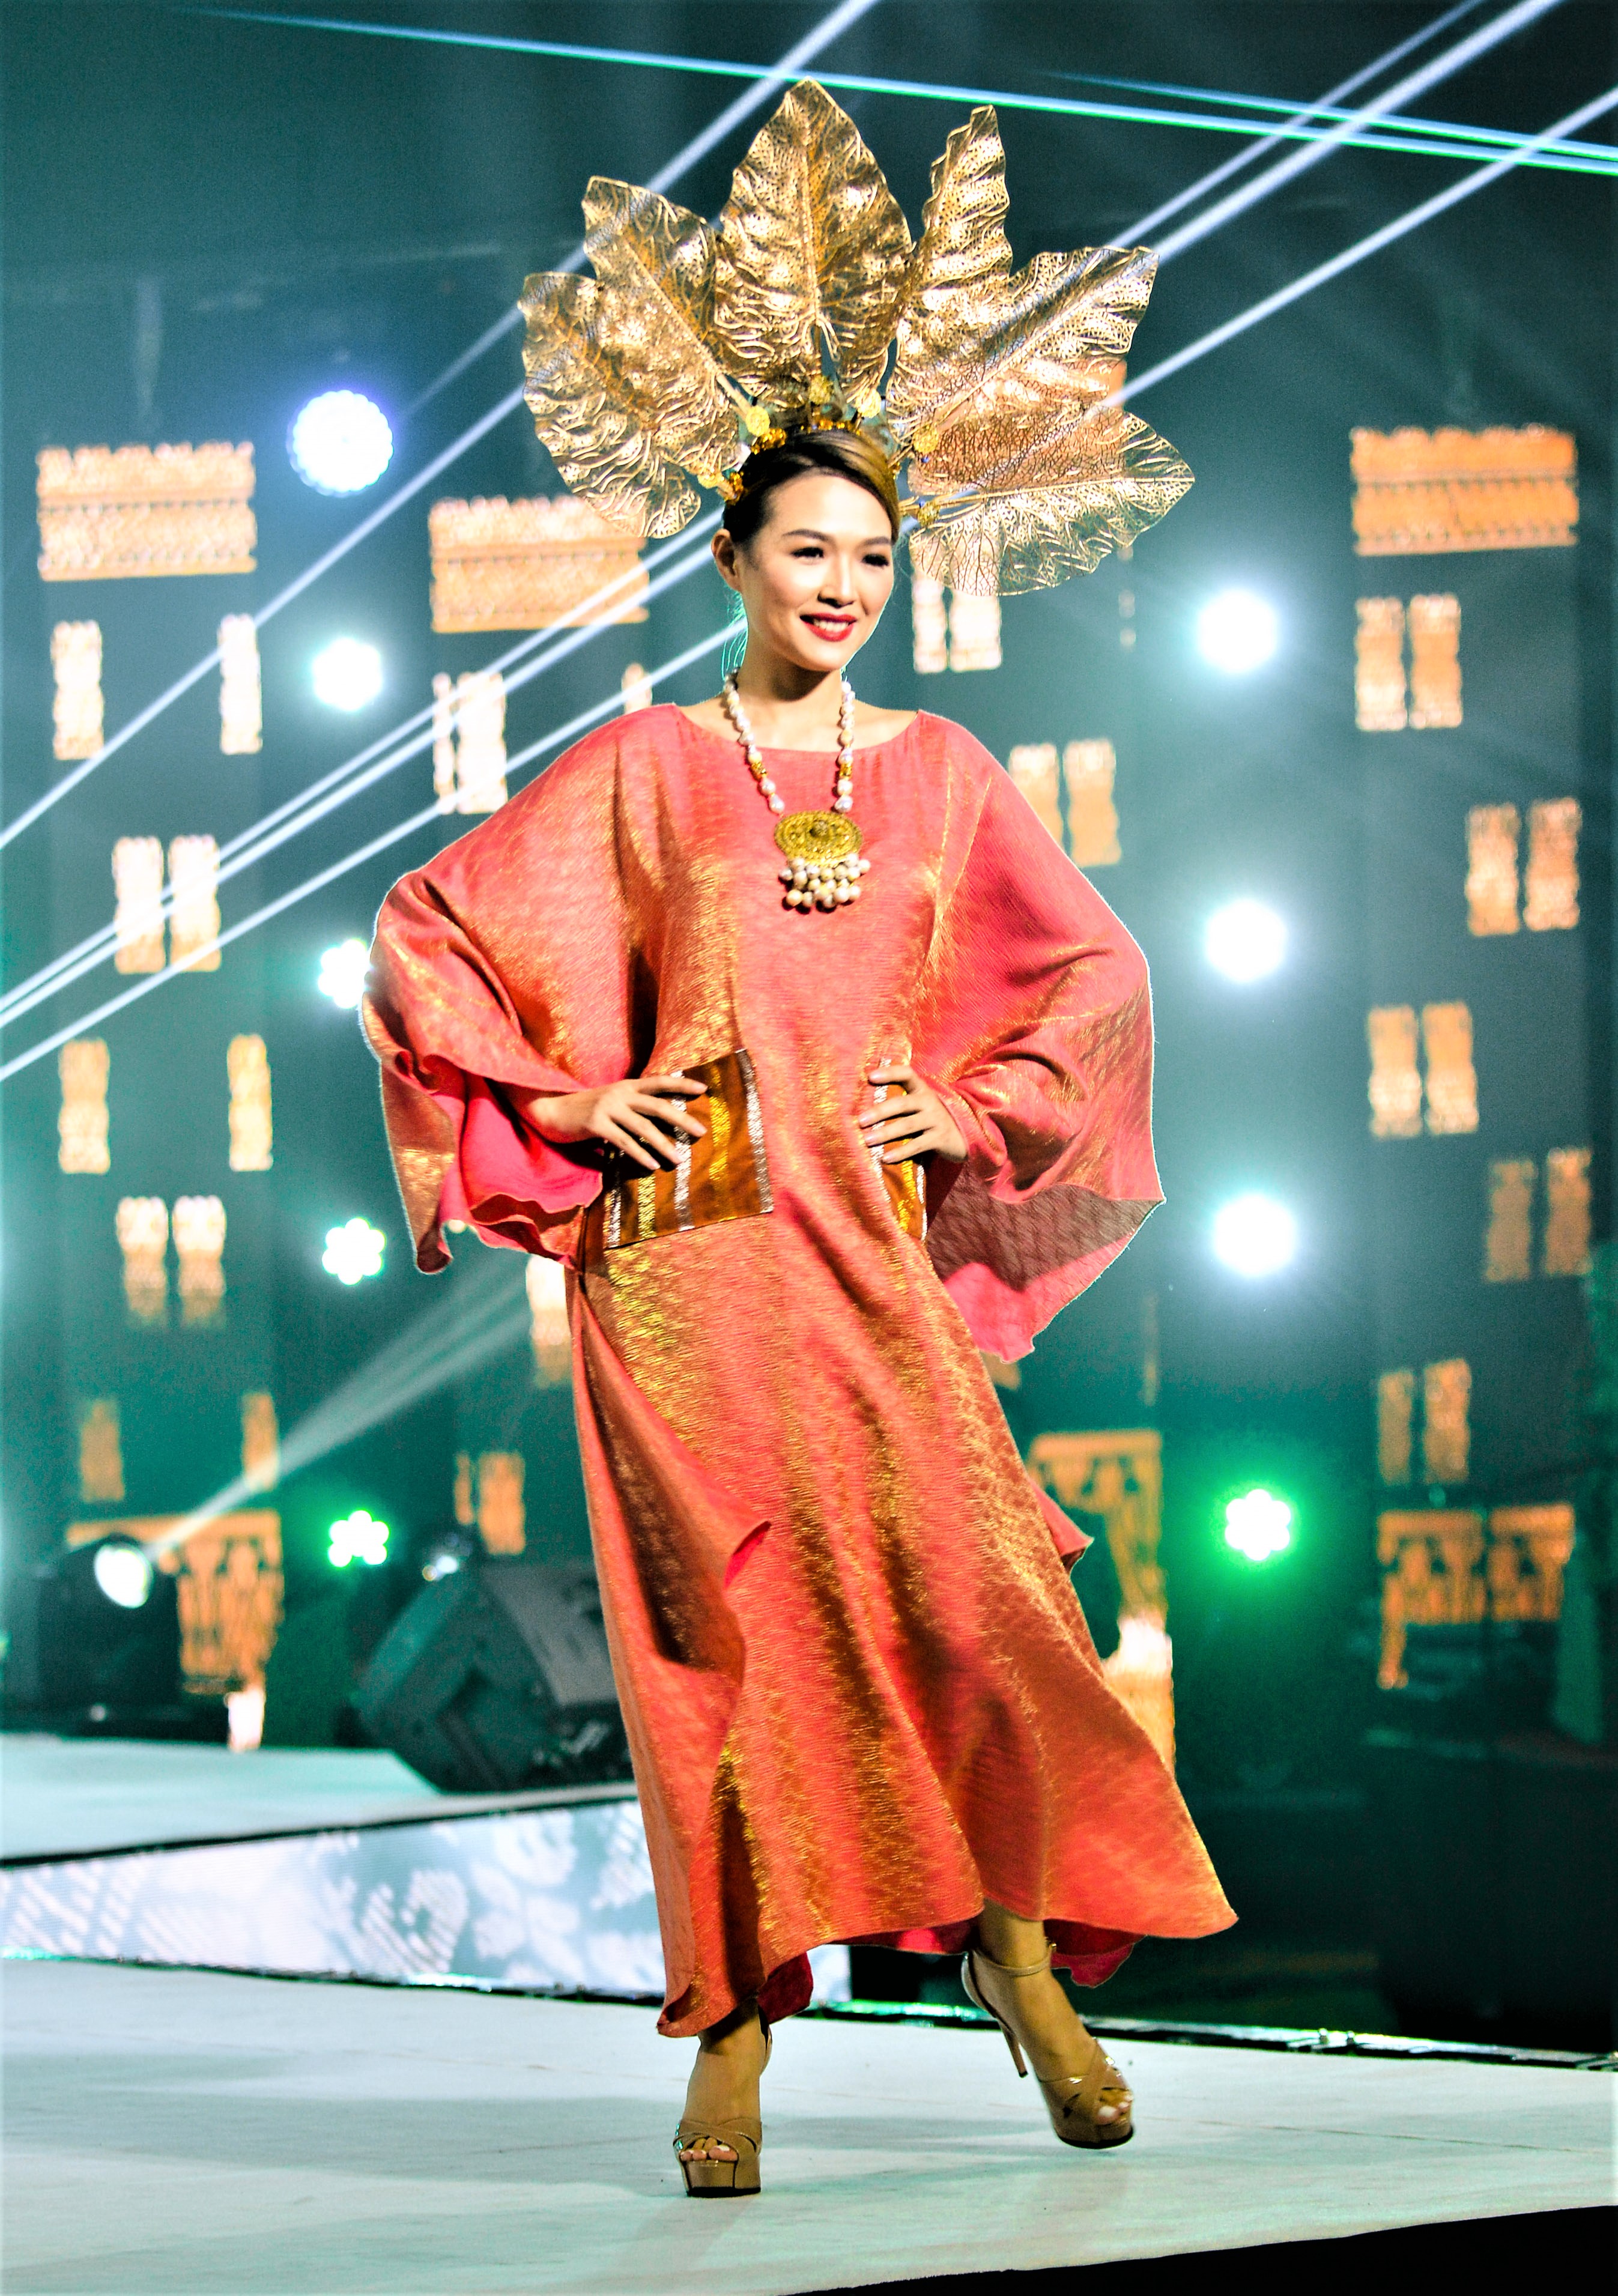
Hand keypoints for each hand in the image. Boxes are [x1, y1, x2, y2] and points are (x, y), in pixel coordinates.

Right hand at [518, 1073, 704, 1172]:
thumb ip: (631, 1105)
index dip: (681, 1084)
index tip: (703, 1089)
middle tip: (701, 1132)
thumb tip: (658, 1119)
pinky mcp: (596, 1124)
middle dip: (681, 1119)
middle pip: (658, 1106)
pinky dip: (639, 1154)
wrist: (549, 1109)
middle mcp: (620, 1094)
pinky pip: (623, 1142)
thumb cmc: (583, 1108)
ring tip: (678, 1159)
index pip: (659, 1082)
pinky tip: (651, 1165)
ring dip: (663, 1145)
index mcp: (626, 1086)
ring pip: (643, 1127)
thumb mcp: (610, 1100)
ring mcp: (608, 1108)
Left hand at [856, 1063, 967, 1163]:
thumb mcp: (921, 1104)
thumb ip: (901, 1100)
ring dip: (885, 1133)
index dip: (889, 1073)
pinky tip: (885, 1158)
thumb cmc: (932, 1118)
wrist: (965, 1134)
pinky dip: (900, 1152)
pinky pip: (917, 1145)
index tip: (870, 1077)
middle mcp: (929, 1101)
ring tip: (867, 1140)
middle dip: (879, 1112)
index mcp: (922, 1089)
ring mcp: (936, 1120)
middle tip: (860, 1121)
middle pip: (902, 1103)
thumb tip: (864, 1106)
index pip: (907, 1074)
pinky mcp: (940, 1139)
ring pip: (907, 1125)